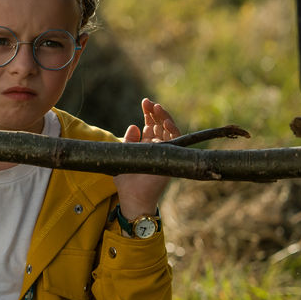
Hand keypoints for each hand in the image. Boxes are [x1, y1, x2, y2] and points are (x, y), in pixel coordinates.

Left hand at [113, 98, 180, 218]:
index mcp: (146, 145)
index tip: (144, 101)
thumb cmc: (126, 181)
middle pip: (160, 125)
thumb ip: (129, 140)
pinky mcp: (171, 159)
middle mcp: (158, 147)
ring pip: (169, 131)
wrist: (133, 197)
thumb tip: (134, 126)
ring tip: (156, 107)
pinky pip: (176, 142)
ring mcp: (166, 152)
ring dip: (164, 118)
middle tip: (148, 102)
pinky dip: (172, 130)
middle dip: (155, 112)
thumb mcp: (124, 155)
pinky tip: (165, 121)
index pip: (150, 125)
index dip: (148, 114)